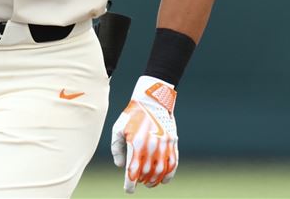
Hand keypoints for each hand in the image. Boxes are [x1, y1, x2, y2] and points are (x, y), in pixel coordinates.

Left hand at [110, 76, 178, 193]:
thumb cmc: (132, 114)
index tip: (129, 190)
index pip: (133, 171)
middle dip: (141, 181)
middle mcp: (151, 146)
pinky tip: (164, 179)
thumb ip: (117, 149)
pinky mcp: (173, 142)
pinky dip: (169, 174)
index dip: (130, 184)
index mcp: (136, 143)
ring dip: (154, 180)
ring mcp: (164, 145)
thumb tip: (121, 166)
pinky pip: (173, 163)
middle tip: (138, 181)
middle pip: (147, 173)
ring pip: (161, 171)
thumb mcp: (118, 129)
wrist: (152, 100)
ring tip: (148, 182)